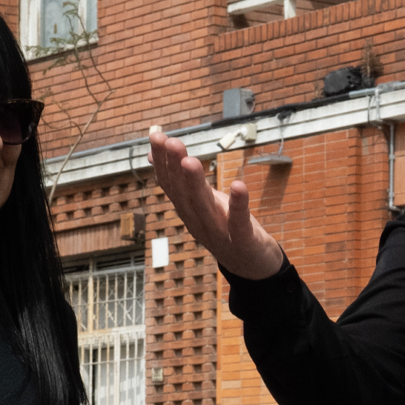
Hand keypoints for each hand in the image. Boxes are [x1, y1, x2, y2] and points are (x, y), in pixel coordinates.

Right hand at [149, 128, 286, 282]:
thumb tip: (152, 158)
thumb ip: (182, 182)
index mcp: (188, 211)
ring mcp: (219, 234)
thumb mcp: (202, 201)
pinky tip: (238, 185)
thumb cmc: (226, 228)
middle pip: (183, 194)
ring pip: (204, 208)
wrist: (252, 268)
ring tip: (190, 160)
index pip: (170, 185)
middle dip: (175, 167)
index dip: (162, 161)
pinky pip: (238, 223)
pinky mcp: (243, 242)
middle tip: (171, 142)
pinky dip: (238, 205)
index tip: (155, 136)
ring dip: (196, 184)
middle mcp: (198, 222)